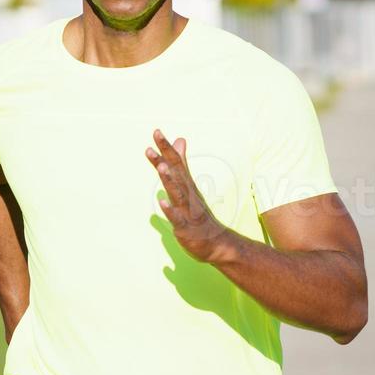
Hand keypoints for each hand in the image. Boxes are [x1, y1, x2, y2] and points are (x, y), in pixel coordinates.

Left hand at [145, 128, 230, 263]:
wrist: (218, 242)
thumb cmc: (199, 214)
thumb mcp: (189, 185)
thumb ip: (180, 164)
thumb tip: (180, 139)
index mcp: (187, 185)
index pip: (176, 163)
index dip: (166, 148)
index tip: (156, 131)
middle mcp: (188, 194)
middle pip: (176, 172)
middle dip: (166, 155)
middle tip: (157, 137)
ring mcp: (188, 210)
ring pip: (178, 193)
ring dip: (170, 180)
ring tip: (162, 167)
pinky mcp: (186, 227)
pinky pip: (178, 219)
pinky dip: (170, 210)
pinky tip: (162, 202)